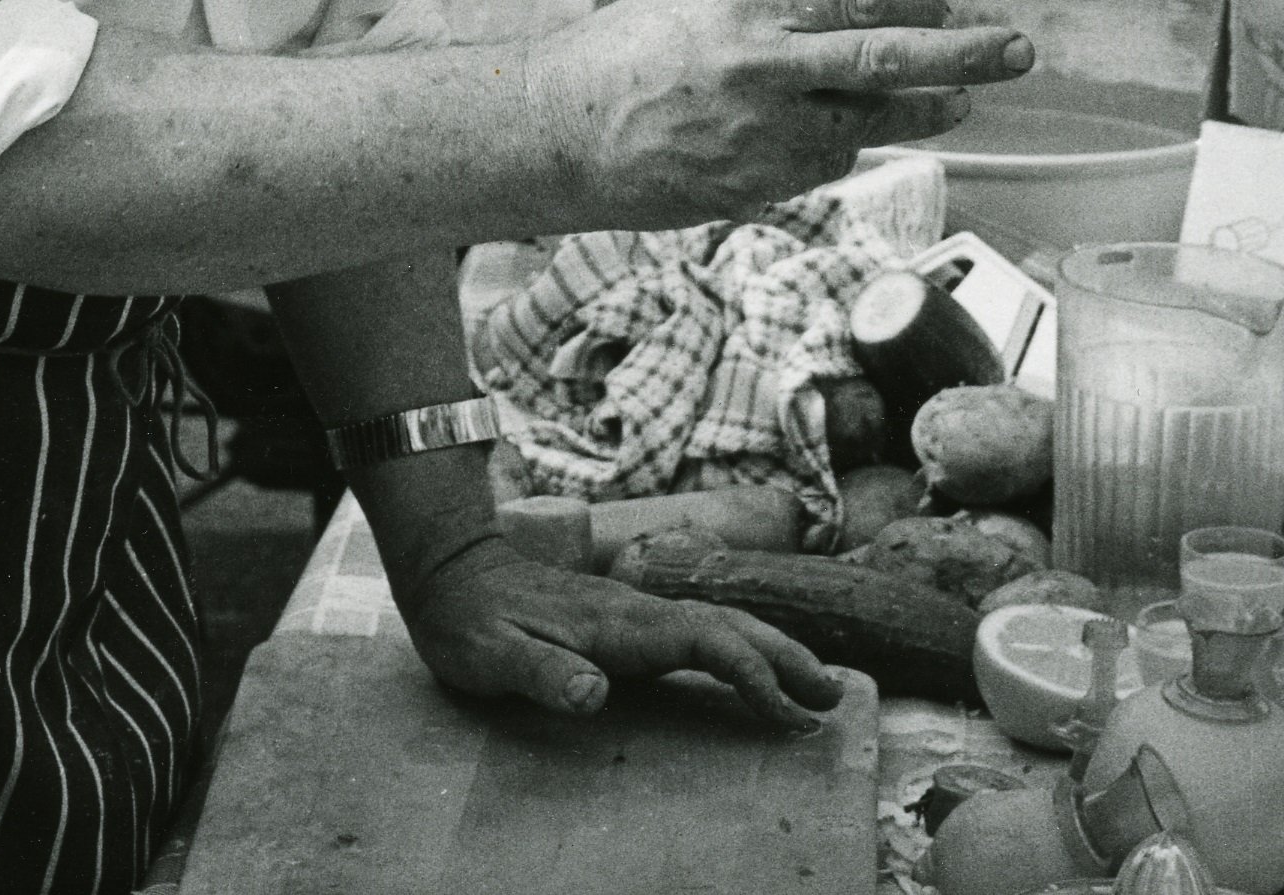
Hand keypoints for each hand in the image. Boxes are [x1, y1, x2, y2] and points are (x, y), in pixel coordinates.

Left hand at [395, 531, 838, 732]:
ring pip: (717, 623)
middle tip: (834, 696)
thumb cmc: (470, 621)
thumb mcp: (494, 656)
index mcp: (618, 622)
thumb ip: (544, 674)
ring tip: (815, 682)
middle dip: (783, 657)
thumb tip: (596, 695)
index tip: (786, 714)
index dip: (750, 674)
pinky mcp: (624, 618)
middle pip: (727, 626)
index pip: (704, 641)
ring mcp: (632, 610)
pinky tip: (747, 665)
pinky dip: (736, 648)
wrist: (449, 568)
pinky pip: (696, 631)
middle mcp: (636, 610)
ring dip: (769, 649)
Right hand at [530, 0, 1034, 228]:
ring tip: (945, 102)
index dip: (916, 6)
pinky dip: (843, 144)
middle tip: (1015, 51)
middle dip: (965, 57)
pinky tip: (830, 130)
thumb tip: (863, 2)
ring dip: (916, 112)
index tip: (944, 10)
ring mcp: (762, 136)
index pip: (860, 0)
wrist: (560, 134)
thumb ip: (782, 3)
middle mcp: (762, 69)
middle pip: (889, 62)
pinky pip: (826, 163)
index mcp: (746, 7)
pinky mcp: (757, 188)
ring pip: (870, 123)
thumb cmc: (625, 55)